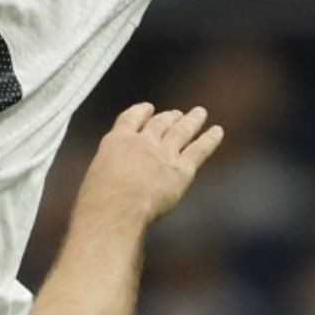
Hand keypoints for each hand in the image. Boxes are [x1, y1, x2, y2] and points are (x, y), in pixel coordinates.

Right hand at [79, 103, 222, 226]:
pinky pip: (199, 149)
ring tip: (199, 112)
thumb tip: (115, 180)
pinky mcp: (181, 169)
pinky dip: (209, 139)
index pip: (132, 117)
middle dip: (169, 117)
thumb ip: (110, 170)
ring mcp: (164, 153)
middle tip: (176, 114)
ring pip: (181, 131)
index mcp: (118, 140)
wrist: (118, 206)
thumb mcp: (96, 175)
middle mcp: (143, 141)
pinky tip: (217, 131)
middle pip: (160, 123)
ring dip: (192, 120)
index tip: (149, 107)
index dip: (142, 111)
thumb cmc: (99, 199)